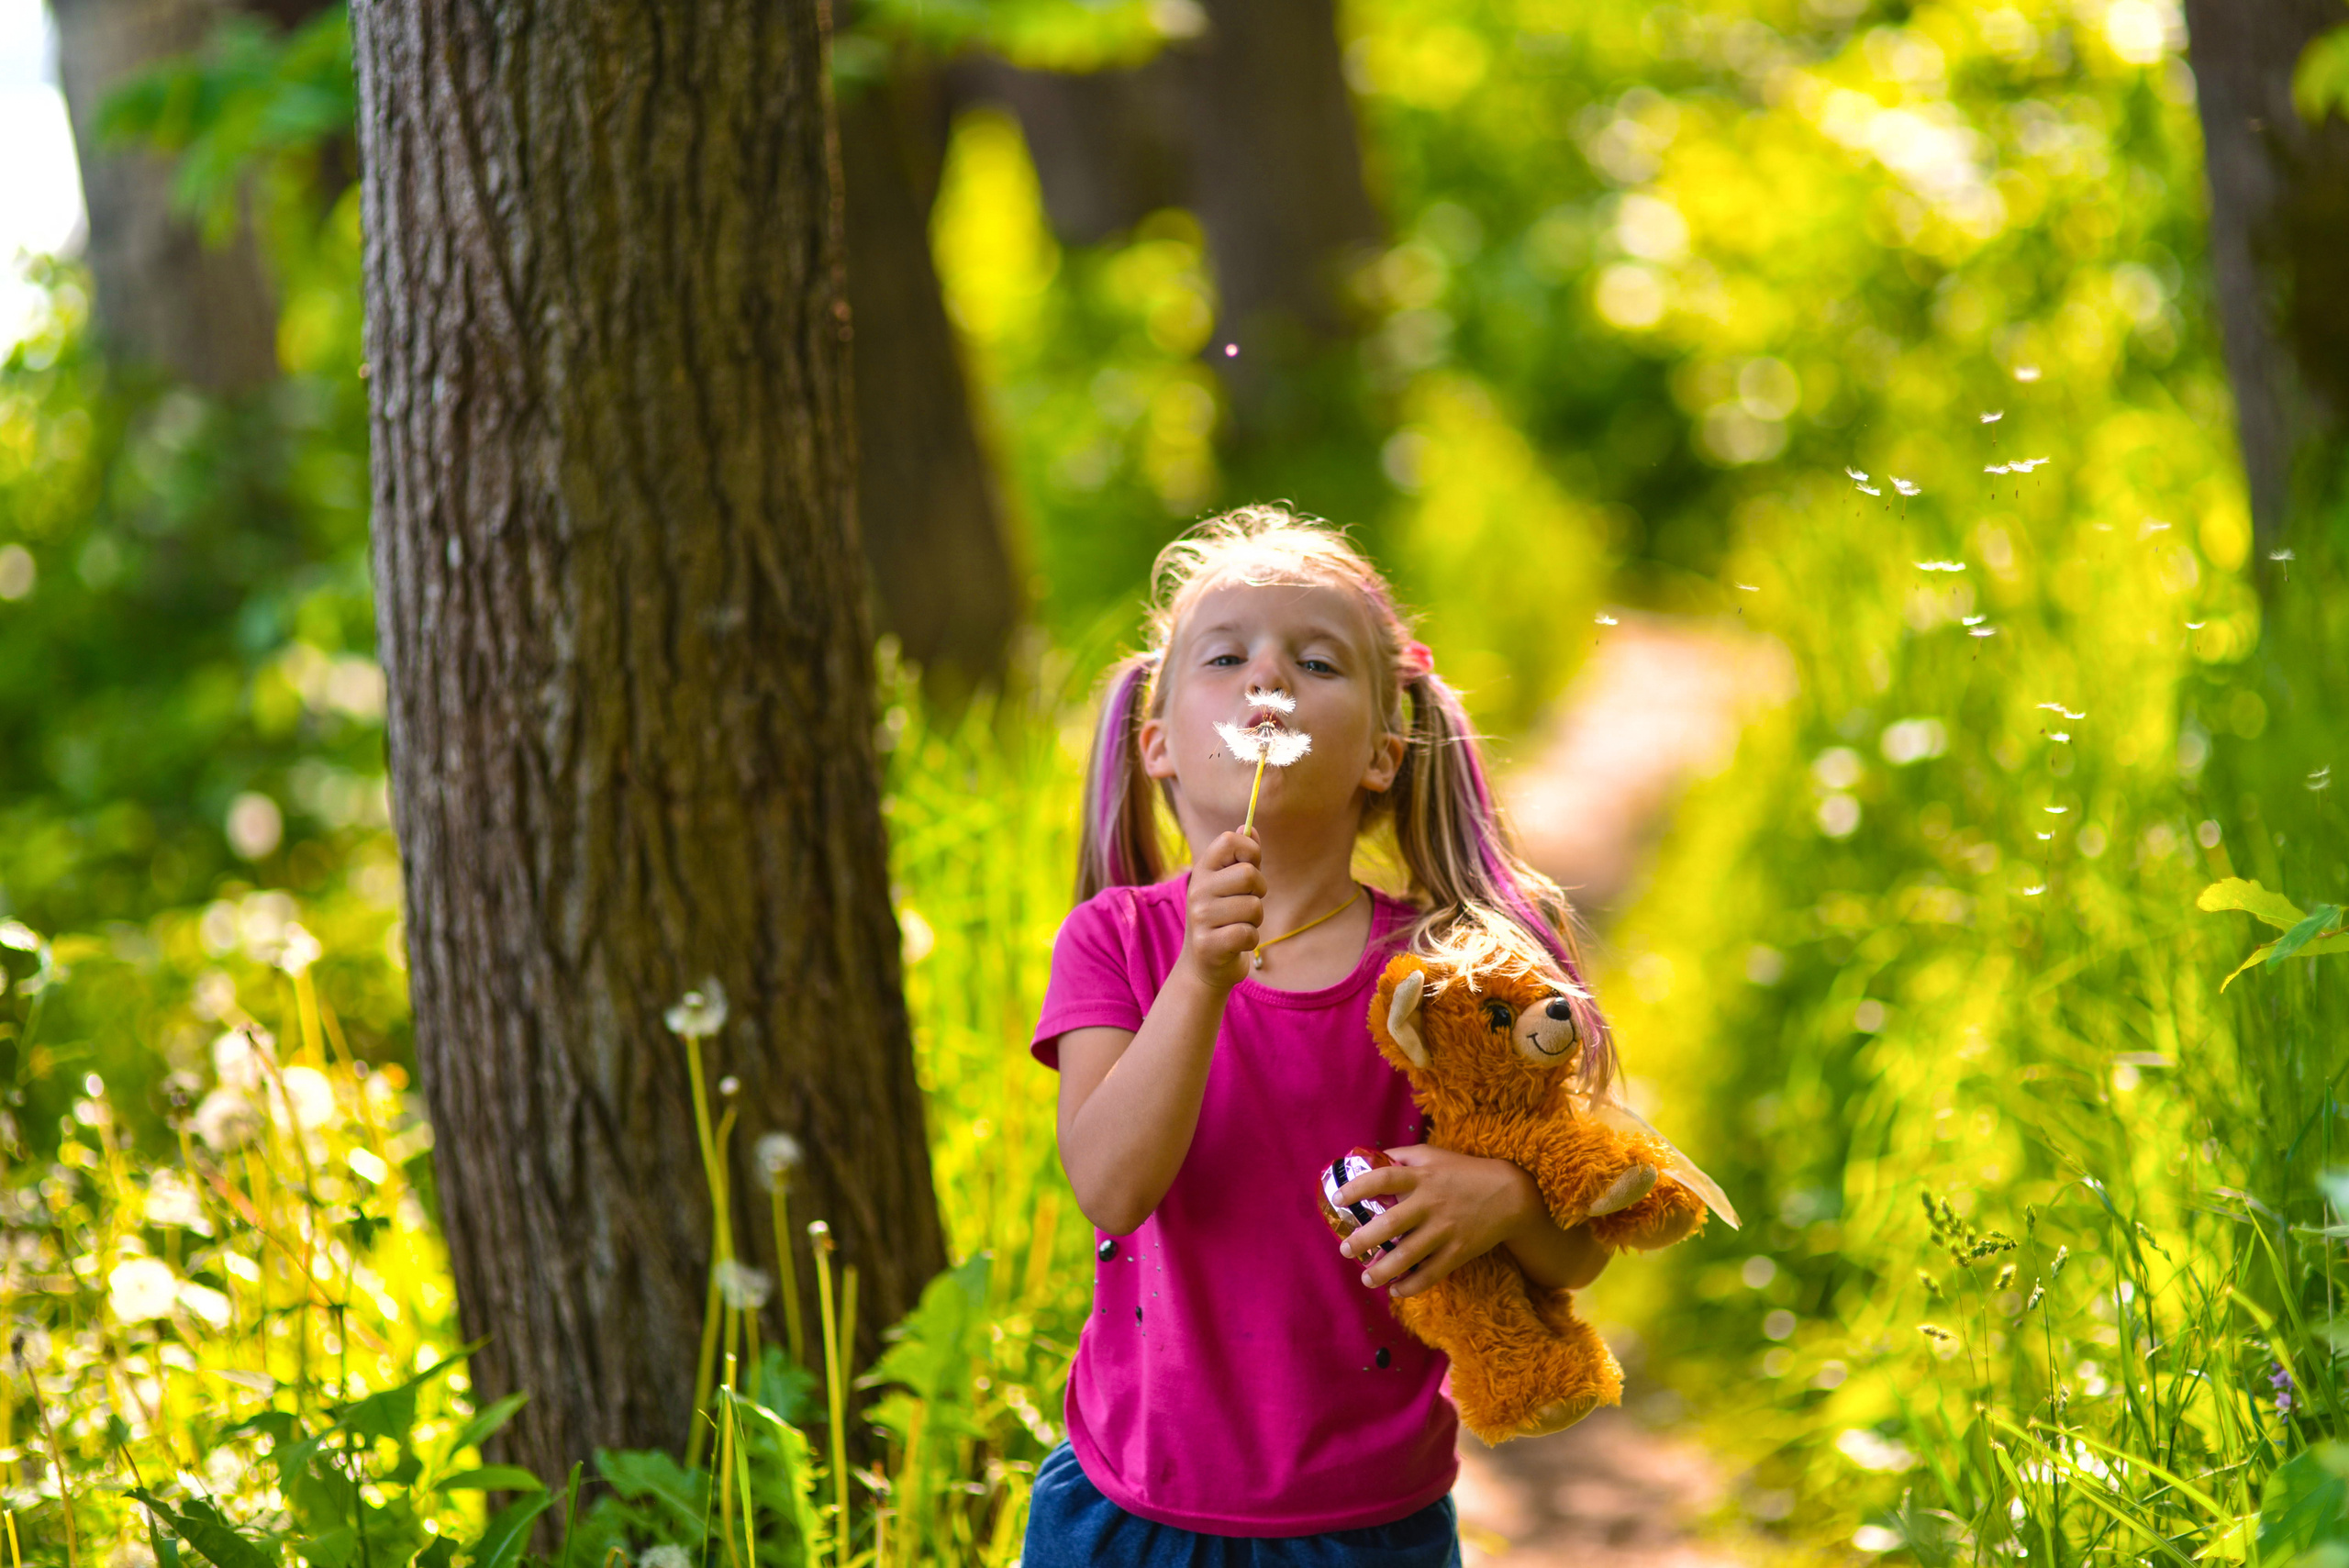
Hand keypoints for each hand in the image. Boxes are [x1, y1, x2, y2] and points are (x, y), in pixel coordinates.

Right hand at [1179, 829, 1263, 991]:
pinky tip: (1236, 943)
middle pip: (1250, 875)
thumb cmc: (1224, 917)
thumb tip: (1249, 826)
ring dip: (1255, 920)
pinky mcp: (1208, 944)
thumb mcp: (1230, 884)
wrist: (1205, 965)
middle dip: (1259, 892)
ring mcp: (1200, 917)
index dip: (1250, 851)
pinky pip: (1248, 934)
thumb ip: (1242, 857)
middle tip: (1247, 903)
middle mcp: (1198, 889)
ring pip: (1253, 907)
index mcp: (1203, 869)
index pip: (1229, 840)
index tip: (1250, 868)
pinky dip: (1250, 940)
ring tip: (1239, 925)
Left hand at [1333, 1145, 1539, 1299]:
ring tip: (1366, 1279)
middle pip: (1389, 1223)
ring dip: (1382, 1271)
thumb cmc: (1464, 1171)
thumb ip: (1402, 1156)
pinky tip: (1395, 1290)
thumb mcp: (1433, 1155)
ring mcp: (1444, 1229)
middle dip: (1363, 1240)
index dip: (1357, 1189)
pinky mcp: (1458, 1251)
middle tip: (1345, 1250)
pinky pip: (1430, 1273)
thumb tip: (1371, 1157)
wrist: (1509, 1194)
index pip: (1382, 1179)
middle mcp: (1430, 1203)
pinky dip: (1411, 1285)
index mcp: (1421, 1177)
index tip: (1338, 1200)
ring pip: (1407, 1255)